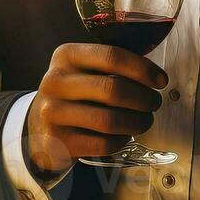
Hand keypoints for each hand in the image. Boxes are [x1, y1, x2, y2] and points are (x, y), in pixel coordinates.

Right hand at [23, 42, 168, 173]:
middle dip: (144, 98)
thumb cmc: (73, 95)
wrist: (39, 127)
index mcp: (66, 55)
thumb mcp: (82, 70)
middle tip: (154, 103)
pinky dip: (122, 141)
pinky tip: (124, 136)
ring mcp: (53, 112)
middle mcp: (55, 81)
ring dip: (138, 122)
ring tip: (144, 121)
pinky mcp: (58, 141)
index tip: (161, 80)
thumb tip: (154, 74)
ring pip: (110, 120)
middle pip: (113, 89)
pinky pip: (103, 143)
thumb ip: (110, 65)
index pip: (111, 56)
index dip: (143, 69)